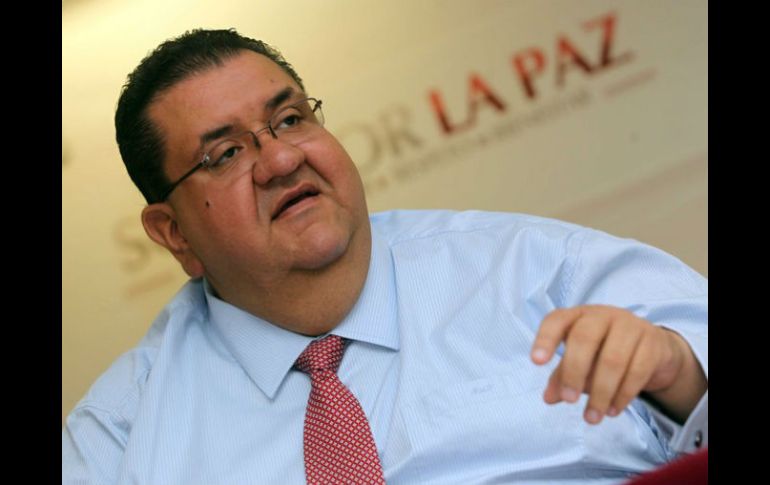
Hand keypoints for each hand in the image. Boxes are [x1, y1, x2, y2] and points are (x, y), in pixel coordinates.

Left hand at [530, 305, 687, 424]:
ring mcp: (631, 326)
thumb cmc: (606, 350)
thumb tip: (549, 397)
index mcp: (578, 316)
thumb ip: (562, 375)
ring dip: (600, 393)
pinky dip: (623, 395)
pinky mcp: (653, 342)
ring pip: (613, 359)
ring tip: (591, 417)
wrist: (653, 348)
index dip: (545, 339)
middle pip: (584, 338)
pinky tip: (612, 410)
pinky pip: (637, 371)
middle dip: (574, 372)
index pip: (556, 320)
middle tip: (569, 400)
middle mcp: (603, 315)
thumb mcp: (581, 359)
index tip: (536, 362)